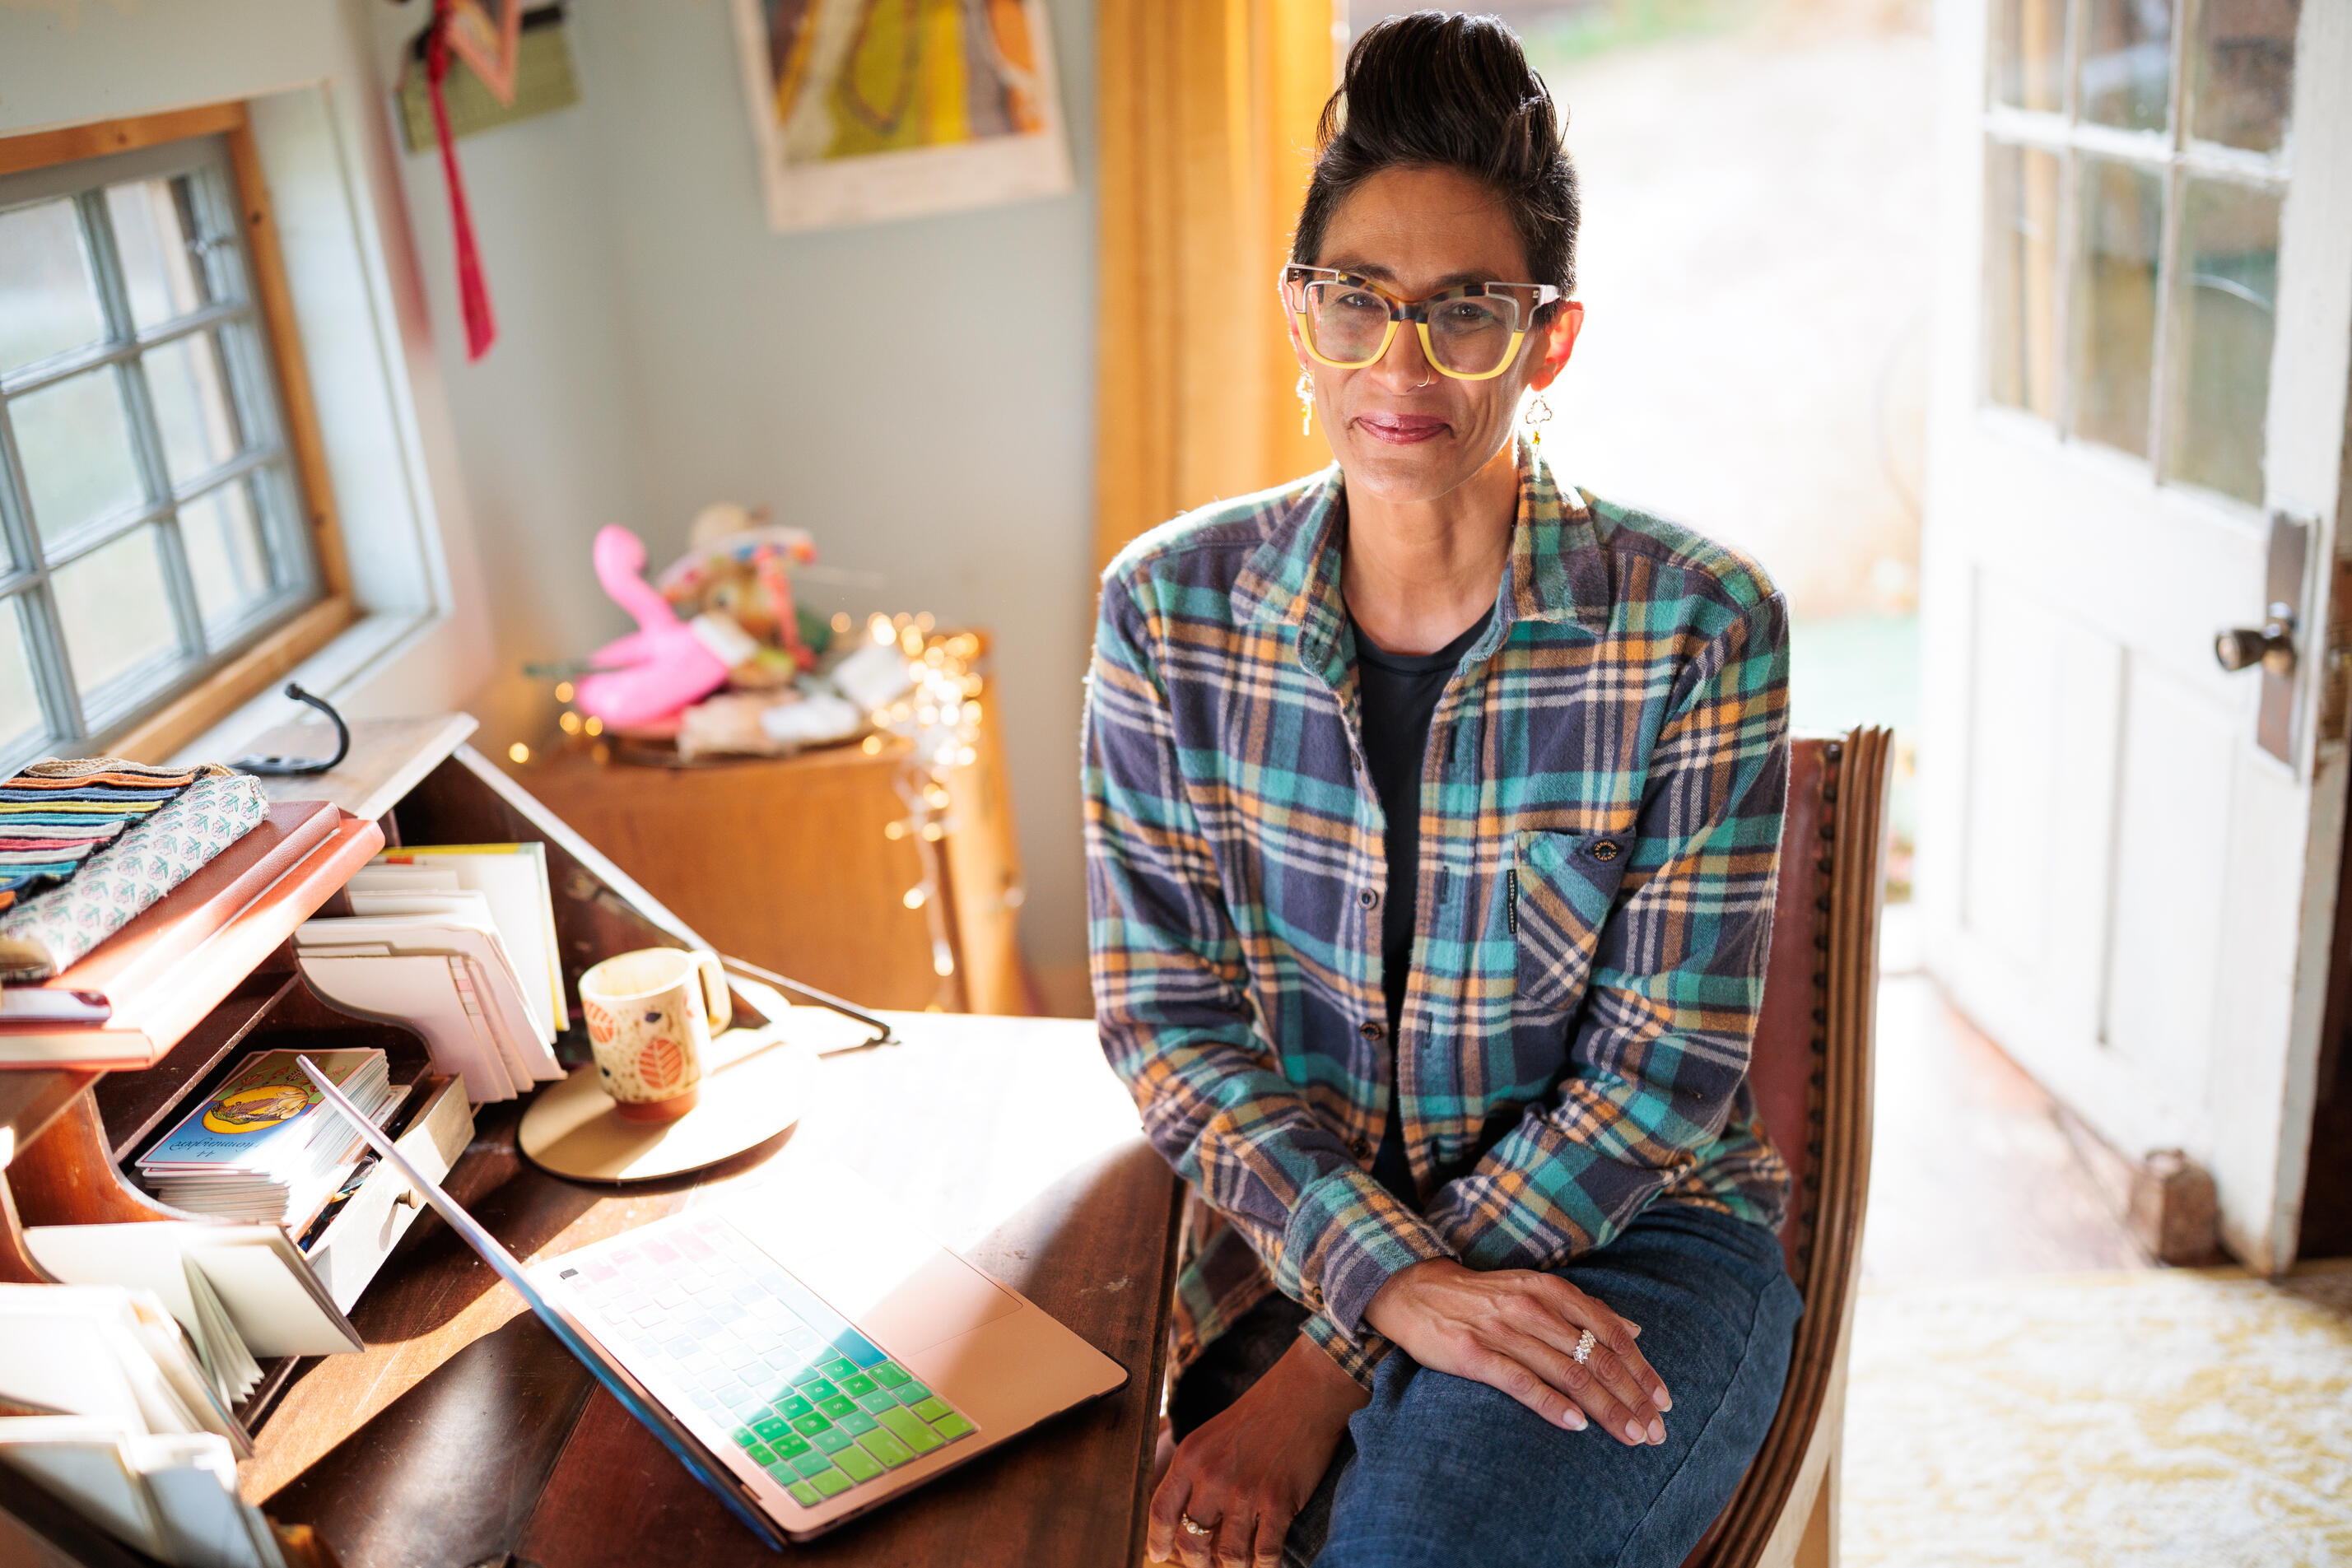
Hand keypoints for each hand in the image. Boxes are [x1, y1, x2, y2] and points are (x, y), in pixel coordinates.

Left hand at [1149, 1334, 1366, 1567]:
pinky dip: (1264, 1566)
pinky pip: (1264, 1553)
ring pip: (1229, 1556)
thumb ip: (1197, 1472)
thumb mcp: (1213, 1435)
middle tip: (1208, 1567)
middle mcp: (1211, 1476)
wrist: (1306, 1392)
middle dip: (1199, 1563)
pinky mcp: (1278, 1501)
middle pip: (1192, 1542)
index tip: (1160, 1557)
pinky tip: (1266, 1565)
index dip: (1157, 1541)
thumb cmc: (1261, 1412)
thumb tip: (1189, 1516)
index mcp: (1190, 1456)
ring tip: (1240, 1567)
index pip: (1161, 1511)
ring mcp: (1244, 1491)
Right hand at [1363, 1257, 1669, 1446]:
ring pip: (1568, 1373)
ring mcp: (1503, 1330)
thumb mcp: (1536, 1290)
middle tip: (1656, 1431)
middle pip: (1595, 1358)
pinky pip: (1521, 1382)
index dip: (1640, 1369)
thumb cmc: (1483, 1297)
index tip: (1664, 1401)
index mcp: (1551, 1290)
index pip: (1610, 1333)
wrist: (1415, 1291)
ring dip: (1605, 1409)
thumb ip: (1584, 1310)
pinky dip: (1553, 1405)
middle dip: (1632, 1397)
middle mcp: (1532, 1308)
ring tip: (1630, 1436)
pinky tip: (1577, 1426)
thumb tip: (1636, 1331)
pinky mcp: (1474, 1354)